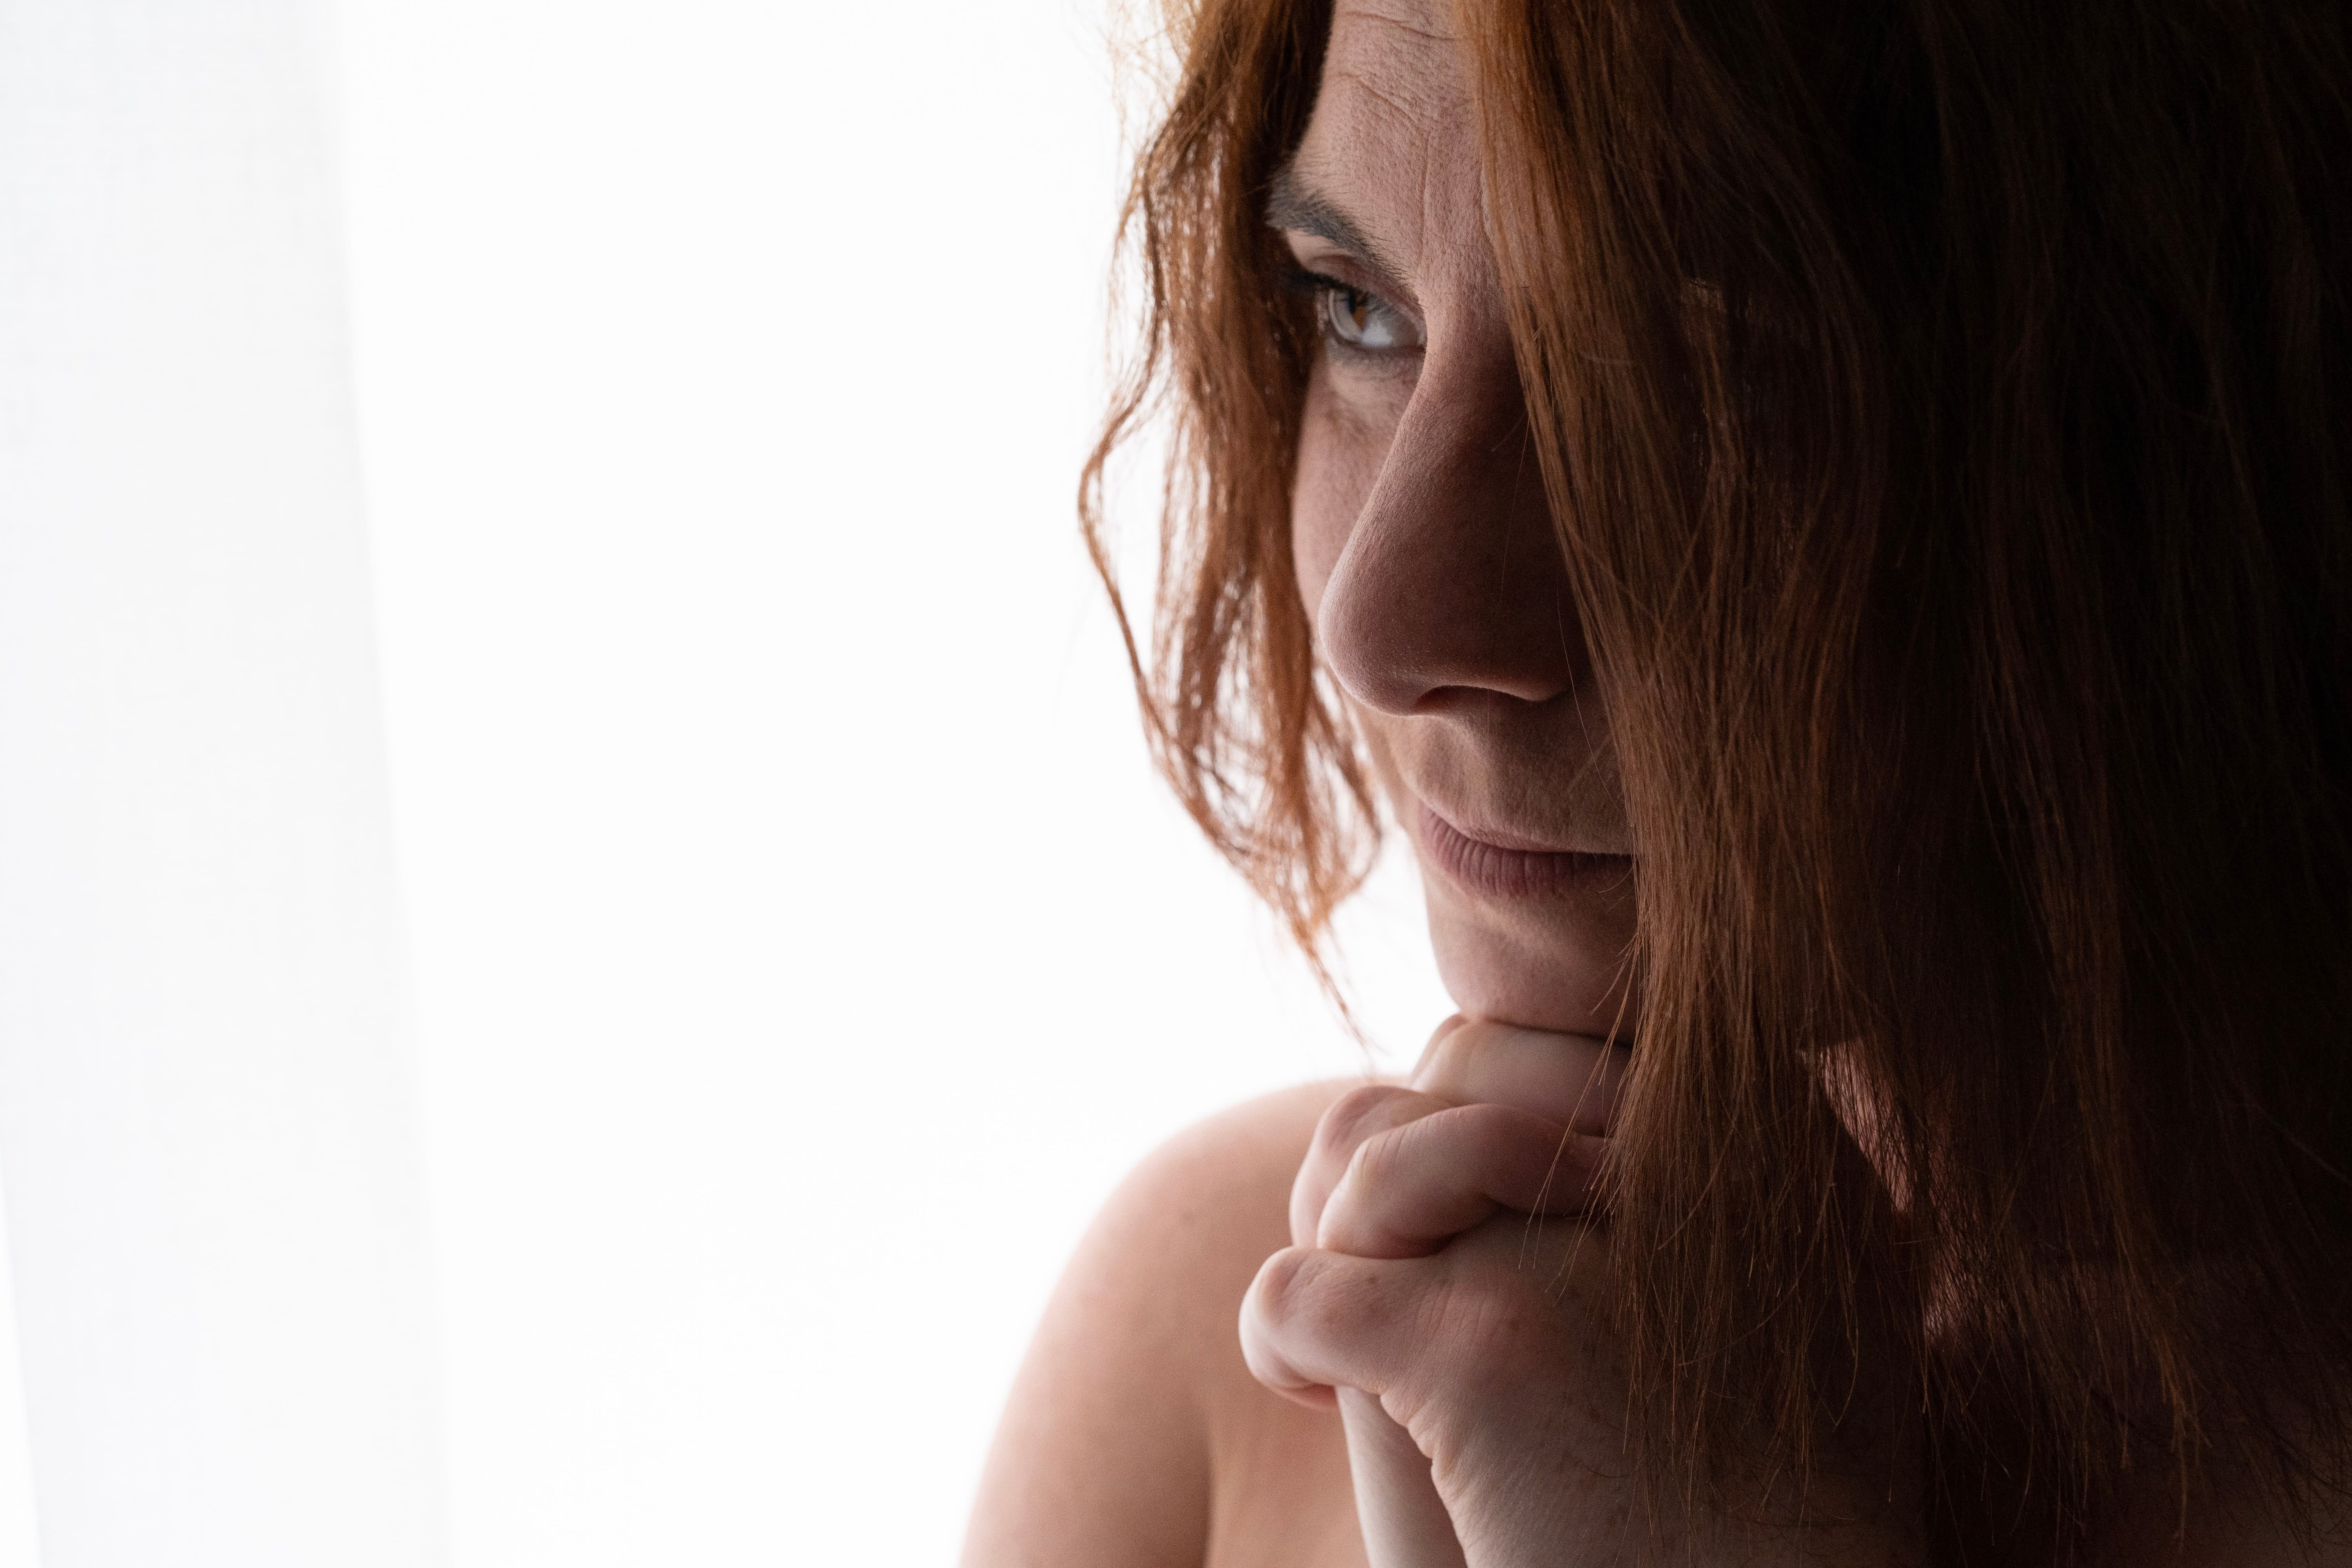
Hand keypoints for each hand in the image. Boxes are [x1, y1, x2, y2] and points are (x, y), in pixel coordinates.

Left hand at [1242, 1019, 1923, 1567]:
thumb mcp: (1706, 1298)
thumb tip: (1459, 1056)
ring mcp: (1583, 1259)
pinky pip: (1308, 1287)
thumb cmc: (1730, 1501)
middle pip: (1450, 1069)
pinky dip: (1277, 1339)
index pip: (1538, 1040)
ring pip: (1374, 1149)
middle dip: (1394, 1164)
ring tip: (1357, 1338)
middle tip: (1389, 1278)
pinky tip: (1307, 1390)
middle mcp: (1693, 1173)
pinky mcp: (1494, 1355)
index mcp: (1758, 1152)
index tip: (1458, 1221)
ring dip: (1339, 1232)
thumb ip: (1621, 1177)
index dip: (1463, 1111)